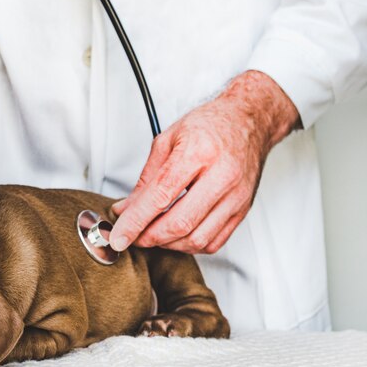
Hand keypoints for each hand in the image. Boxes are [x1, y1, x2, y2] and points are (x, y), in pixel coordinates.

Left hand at [109, 70, 299, 253]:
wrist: (247, 121)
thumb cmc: (210, 125)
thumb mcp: (168, 139)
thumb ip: (145, 178)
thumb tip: (126, 208)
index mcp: (199, 153)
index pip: (160, 197)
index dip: (135, 221)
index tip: (119, 236)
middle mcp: (222, 177)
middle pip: (180, 223)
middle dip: (149, 237)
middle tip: (131, 237)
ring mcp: (236, 196)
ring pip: (197, 239)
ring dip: (168, 244)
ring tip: (152, 235)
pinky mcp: (243, 210)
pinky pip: (214, 242)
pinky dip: (190, 245)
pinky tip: (176, 236)